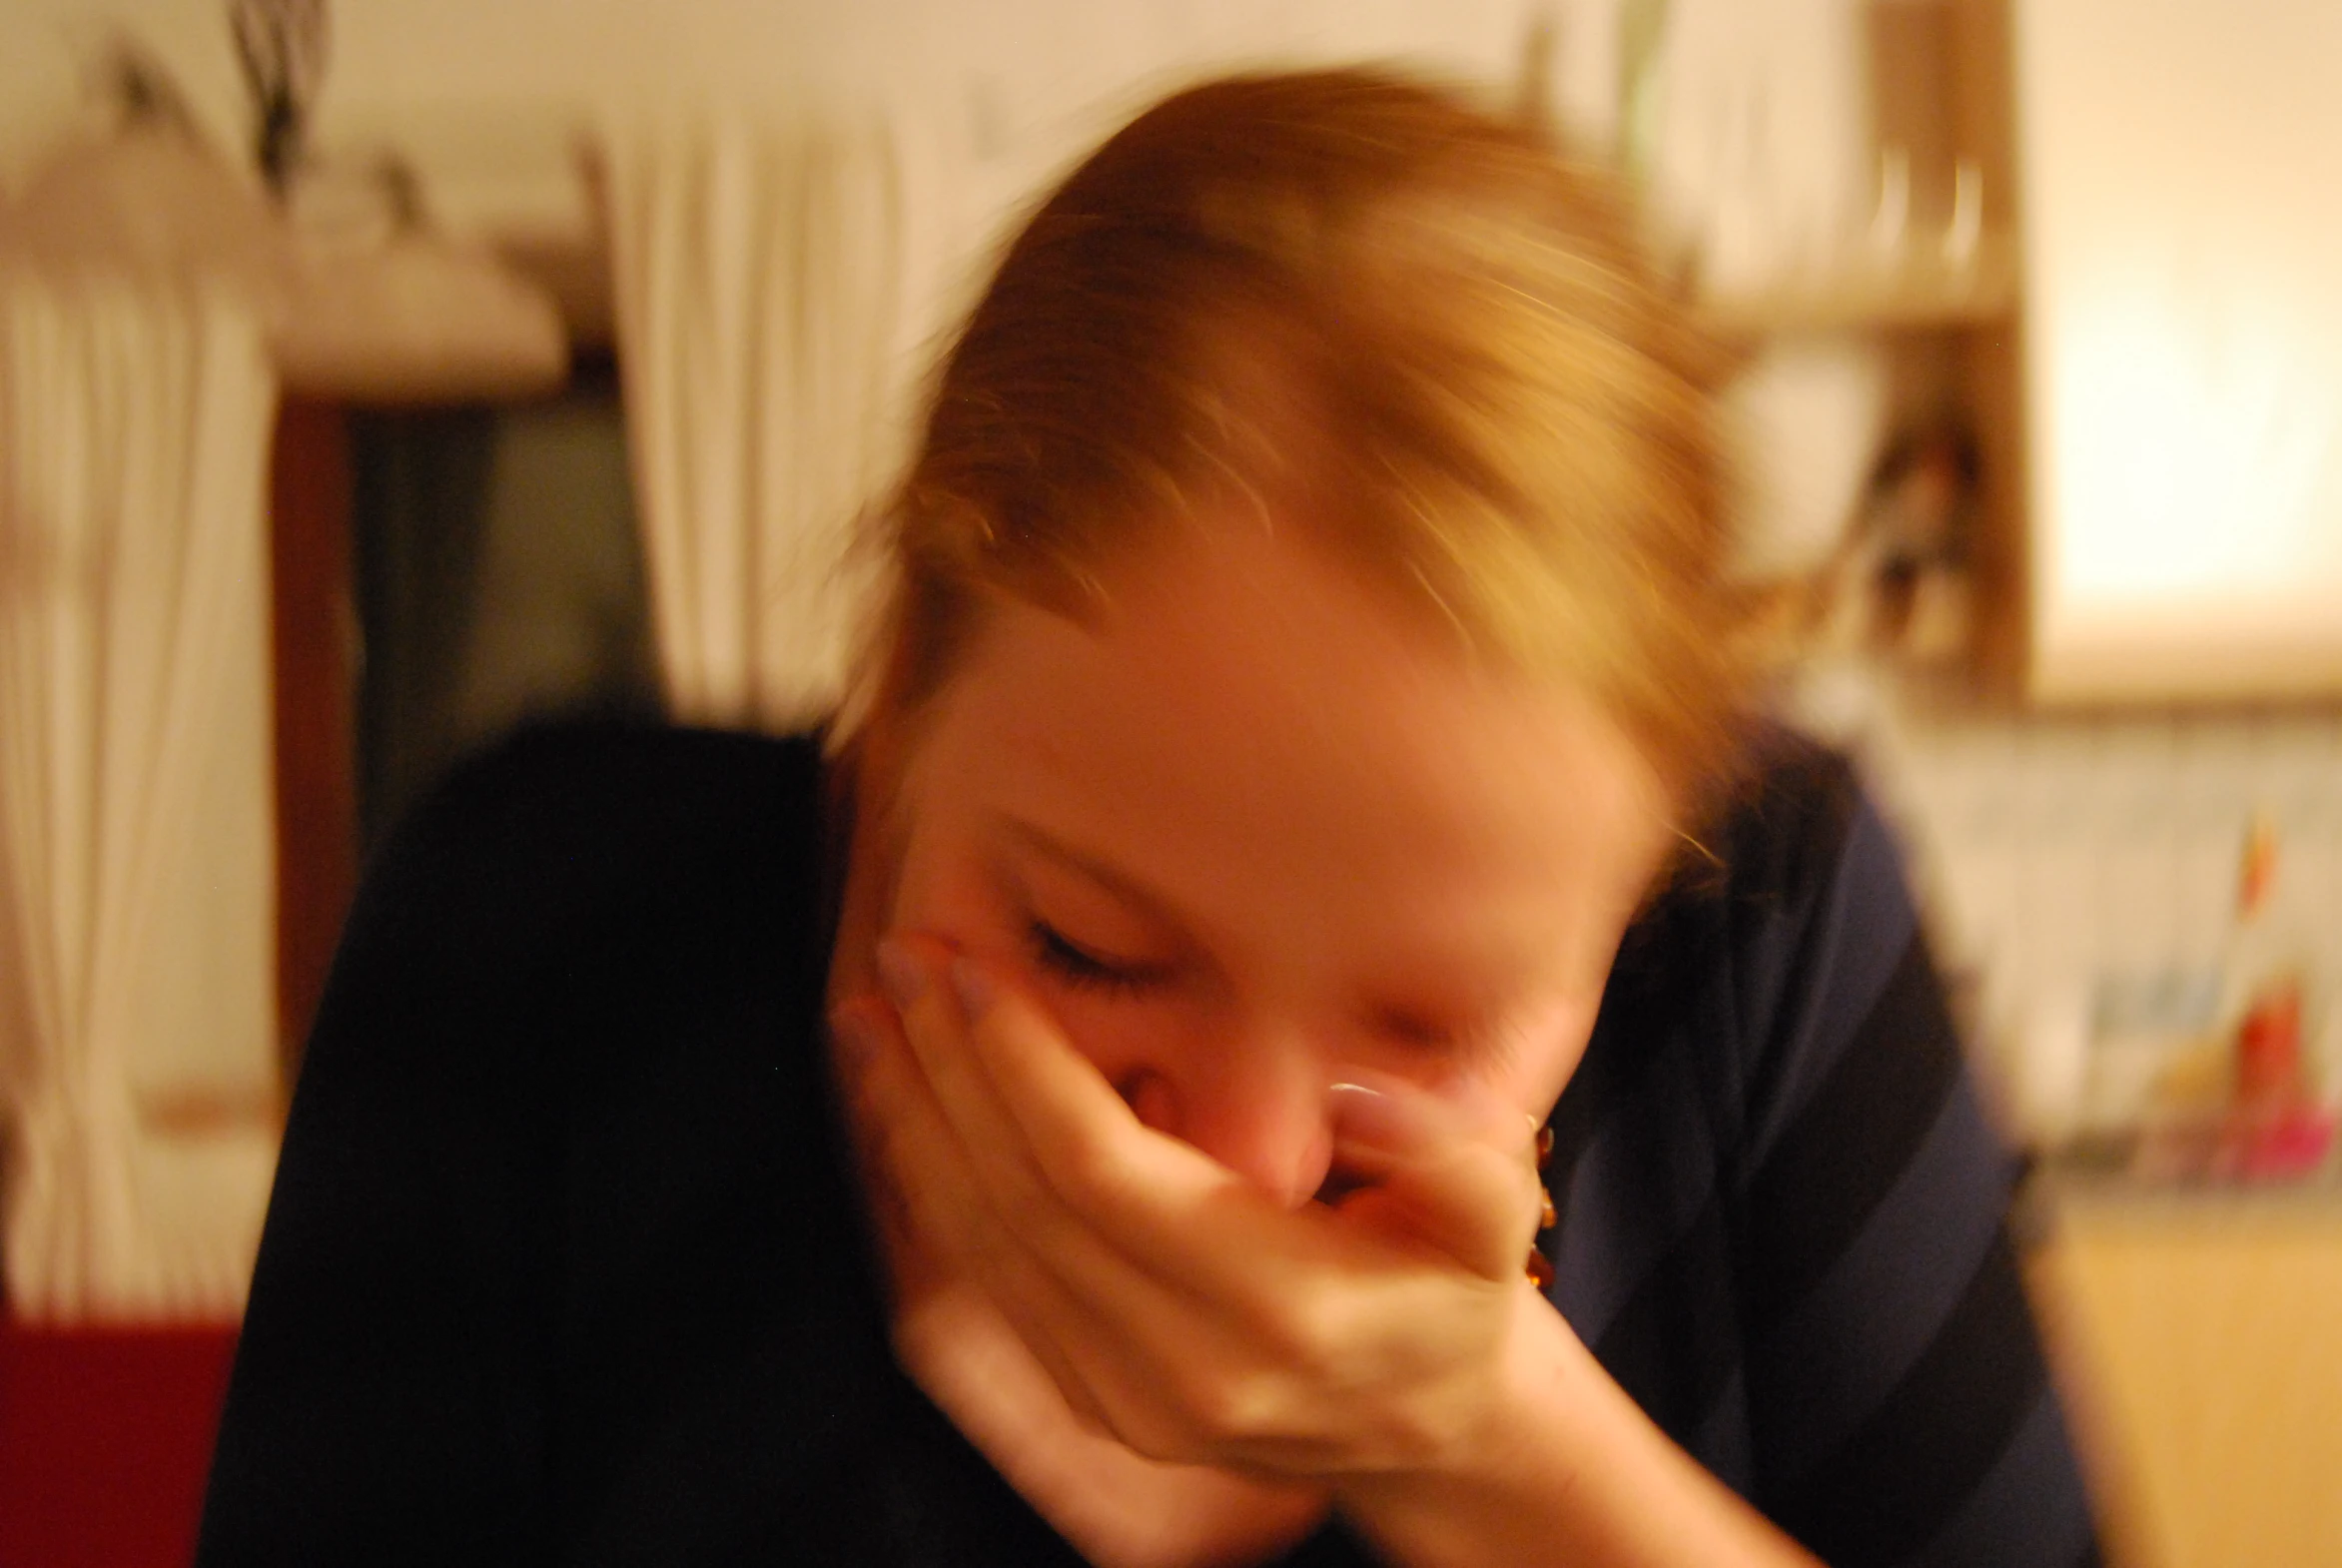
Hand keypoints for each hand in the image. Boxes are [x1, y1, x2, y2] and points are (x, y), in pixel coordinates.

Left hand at [832, 932, 1552, 1486]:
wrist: (1429, 1425)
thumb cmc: (1458, 1289)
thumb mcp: (1495, 1213)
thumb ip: (1449, 1150)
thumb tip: (1358, 1089)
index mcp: (1275, 1310)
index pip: (1102, 1172)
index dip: (1025, 1065)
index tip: (974, 969)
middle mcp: (1180, 1370)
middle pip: (1021, 1201)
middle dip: (948, 1068)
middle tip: (902, 956)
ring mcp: (1126, 1400)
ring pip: (984, 1246)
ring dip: (917, 1122)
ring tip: (873, 1018)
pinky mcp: (1092, 1403)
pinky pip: (988, 1282)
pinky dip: (937, 1185)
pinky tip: (907, 1107)